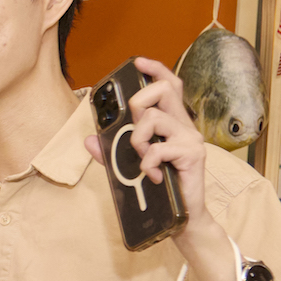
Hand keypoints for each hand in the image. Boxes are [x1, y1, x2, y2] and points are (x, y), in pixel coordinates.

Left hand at [82, 57, 228, 280]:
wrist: (183, 218)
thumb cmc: (159, 189)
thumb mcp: (129, 167)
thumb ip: (110, 152)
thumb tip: (88, 140)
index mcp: (171, 123)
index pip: (169, 85)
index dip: (154, 70)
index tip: (137, 62)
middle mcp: (184, 126)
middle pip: (163, 90)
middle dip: (137, 103)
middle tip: (132, 129)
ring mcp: (190, 139)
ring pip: (154, 119)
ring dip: (137, 140)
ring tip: (140, 161)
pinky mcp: (192, 154)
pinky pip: (159, 148)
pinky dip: (147, 164)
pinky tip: (151, 176)